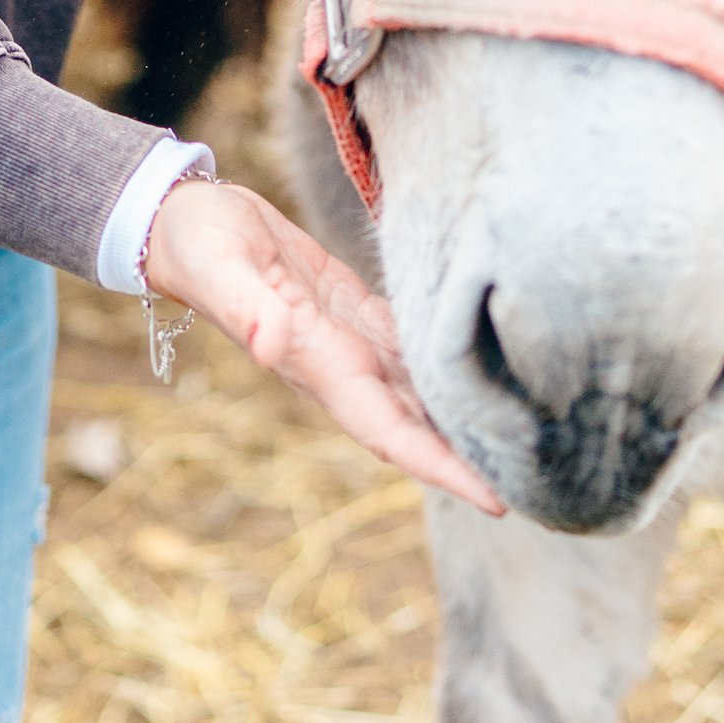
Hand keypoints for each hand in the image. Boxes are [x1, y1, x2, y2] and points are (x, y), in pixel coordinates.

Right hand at [140, 179, 504, 514]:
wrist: (182, 222)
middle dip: (468, 459)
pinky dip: (442, 370)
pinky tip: (479, 374)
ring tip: (523, 440)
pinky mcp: (350, 308)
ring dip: (460, 421)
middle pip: (415, 426)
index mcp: (318, 364)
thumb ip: (246, 307)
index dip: (440, 467)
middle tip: (541, 484)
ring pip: (416, 394)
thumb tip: (270, 346)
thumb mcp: (219, 266)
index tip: (494, 500)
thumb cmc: (198, 244)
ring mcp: (346, 340)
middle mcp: (339, 364)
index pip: (389, 431)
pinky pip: (406, 350)